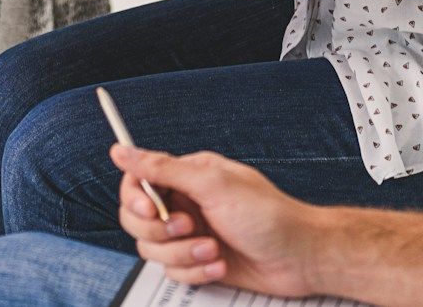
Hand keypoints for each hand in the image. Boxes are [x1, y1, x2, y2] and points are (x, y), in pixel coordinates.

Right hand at [115, 144, 323, 294]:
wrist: (299, 257)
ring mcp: (192, 234)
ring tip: (213, 248)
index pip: (138, 181)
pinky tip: (219, 264)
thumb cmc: (269, 215)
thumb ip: (163, 168)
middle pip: (137, 220)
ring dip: (183, 253)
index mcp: (189, 176)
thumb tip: (123, 150)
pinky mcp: (198, 261)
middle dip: (162, 231)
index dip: (136, 198)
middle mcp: (187, 203)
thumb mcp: (213, 185)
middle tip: (190, 226)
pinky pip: (173, 271)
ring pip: (153, 250)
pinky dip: (196, 271)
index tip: (149, 209)